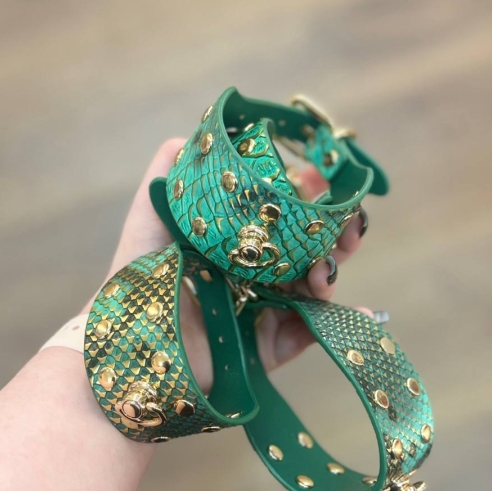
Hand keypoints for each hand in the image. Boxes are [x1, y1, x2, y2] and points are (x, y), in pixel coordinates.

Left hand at [85, 139, 368, 392]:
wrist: (128, 343)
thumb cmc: (139, 275)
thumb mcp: (149, 217)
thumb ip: (164, 178)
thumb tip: (183, 138)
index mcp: (230, 243)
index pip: (279, 216)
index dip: (305, 200)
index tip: (322, 182)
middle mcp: (249, 275)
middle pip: (304, 252)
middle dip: (333, 237)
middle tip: (349, 229)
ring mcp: (259, 313)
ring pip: (311, 290)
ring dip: (330, 274)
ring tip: (326, 272)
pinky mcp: (264, 353)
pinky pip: (306, 336)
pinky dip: (336, 324)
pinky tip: (363, 309)